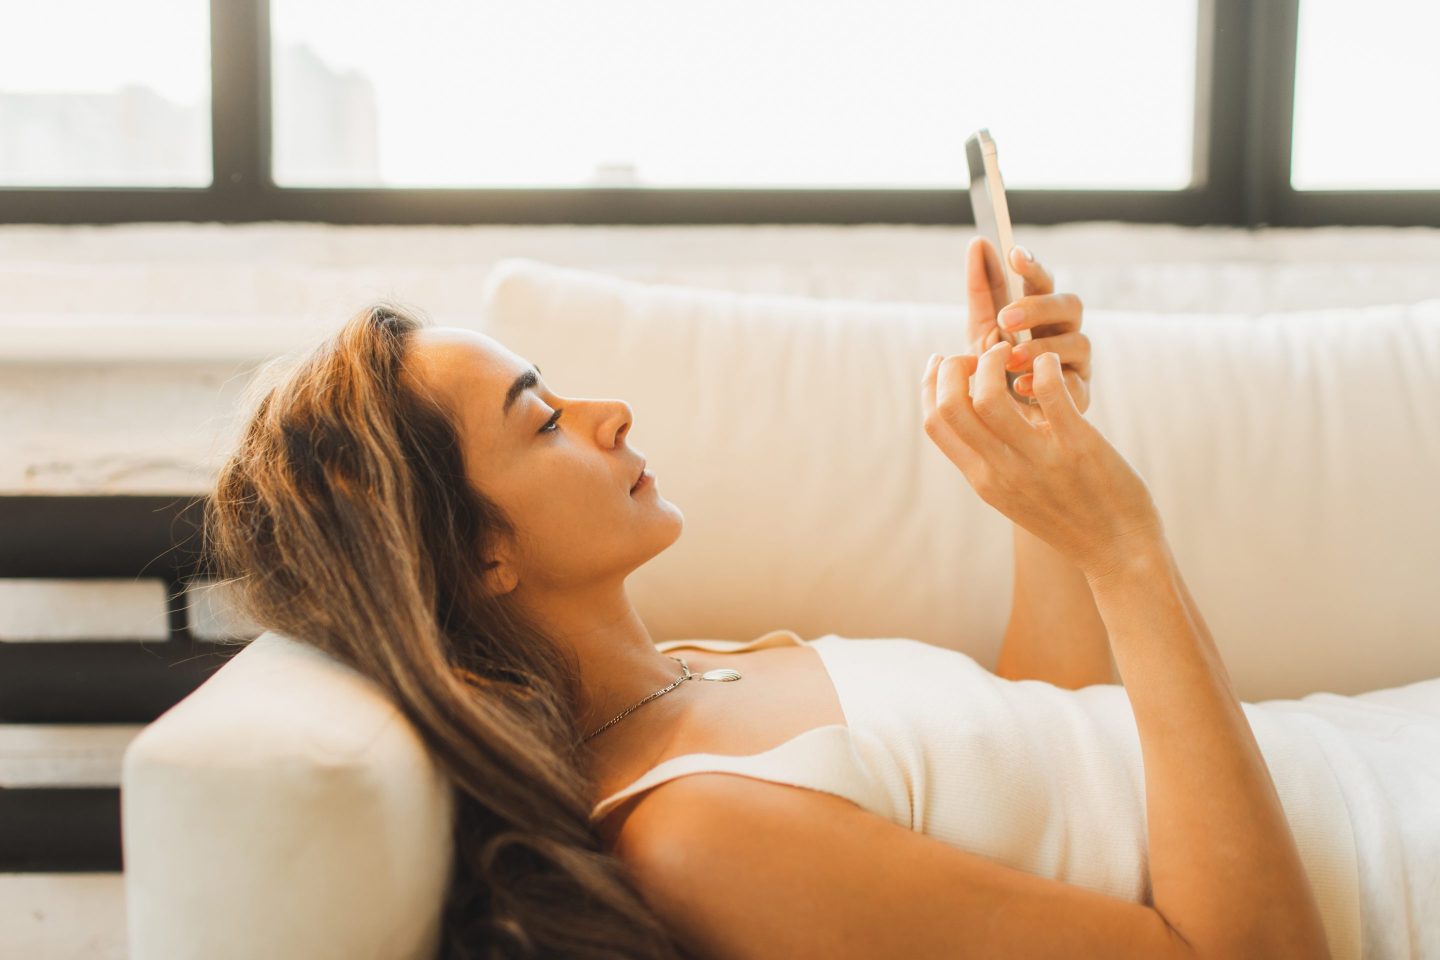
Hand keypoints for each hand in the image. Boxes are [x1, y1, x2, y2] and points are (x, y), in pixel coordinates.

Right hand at [920, 341, 1163, 579]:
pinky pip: (1049, 393)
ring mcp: (1038, 460)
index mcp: (982, 479)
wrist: (1118, 554)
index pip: (934, 423)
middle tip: (981, 355)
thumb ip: (989, 458)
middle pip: (951, 407)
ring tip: (1012, 353)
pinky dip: (1044, 366)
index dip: (930, 384)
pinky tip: (1049, 363)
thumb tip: (973, 412)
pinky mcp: (1078, 447)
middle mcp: (1002, 471)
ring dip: (994, 361)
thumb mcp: (1012, 493)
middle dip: (955, 367)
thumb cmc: (1068, 518)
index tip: (944, 361)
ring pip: (990, 398)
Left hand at [965, 237, 1091, 420]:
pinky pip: (1077, 386)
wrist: (1001, 424)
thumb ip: (982, 289)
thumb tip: (978, 242)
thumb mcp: (982, 329)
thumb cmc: (996, 371)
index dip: (1033, 267)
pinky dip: (1049, 385)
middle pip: (1069, 305)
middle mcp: (1065, 332)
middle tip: (1005, 319)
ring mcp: (1076, 363)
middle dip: (1038, 308)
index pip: (1044, 282)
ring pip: (1078, 342)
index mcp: (1044, 313)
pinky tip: (1020, 388)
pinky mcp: (1080, 396)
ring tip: (1010, 359)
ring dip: (1042, 347)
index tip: (1013, 254)